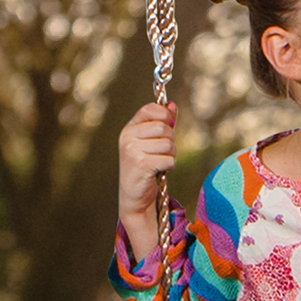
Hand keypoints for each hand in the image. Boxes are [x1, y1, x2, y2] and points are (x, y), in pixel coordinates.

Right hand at [116, 100, 177, 222]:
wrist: (135, 195)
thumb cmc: (146, 166)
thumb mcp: (152, 142)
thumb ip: (162, 123)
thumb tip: (172, 105)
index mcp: (129, 128)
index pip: (149, 109)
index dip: (164, 115)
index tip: (169, 125)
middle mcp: (128, 137)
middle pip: (163, 128)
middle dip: (171, 140)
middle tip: (162, 152)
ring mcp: (132, 151)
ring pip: (168, 144)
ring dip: (171, 155)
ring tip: (160, 162)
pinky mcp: (141, 165)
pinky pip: (168, 159)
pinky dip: (169, 166)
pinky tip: (159, 170)